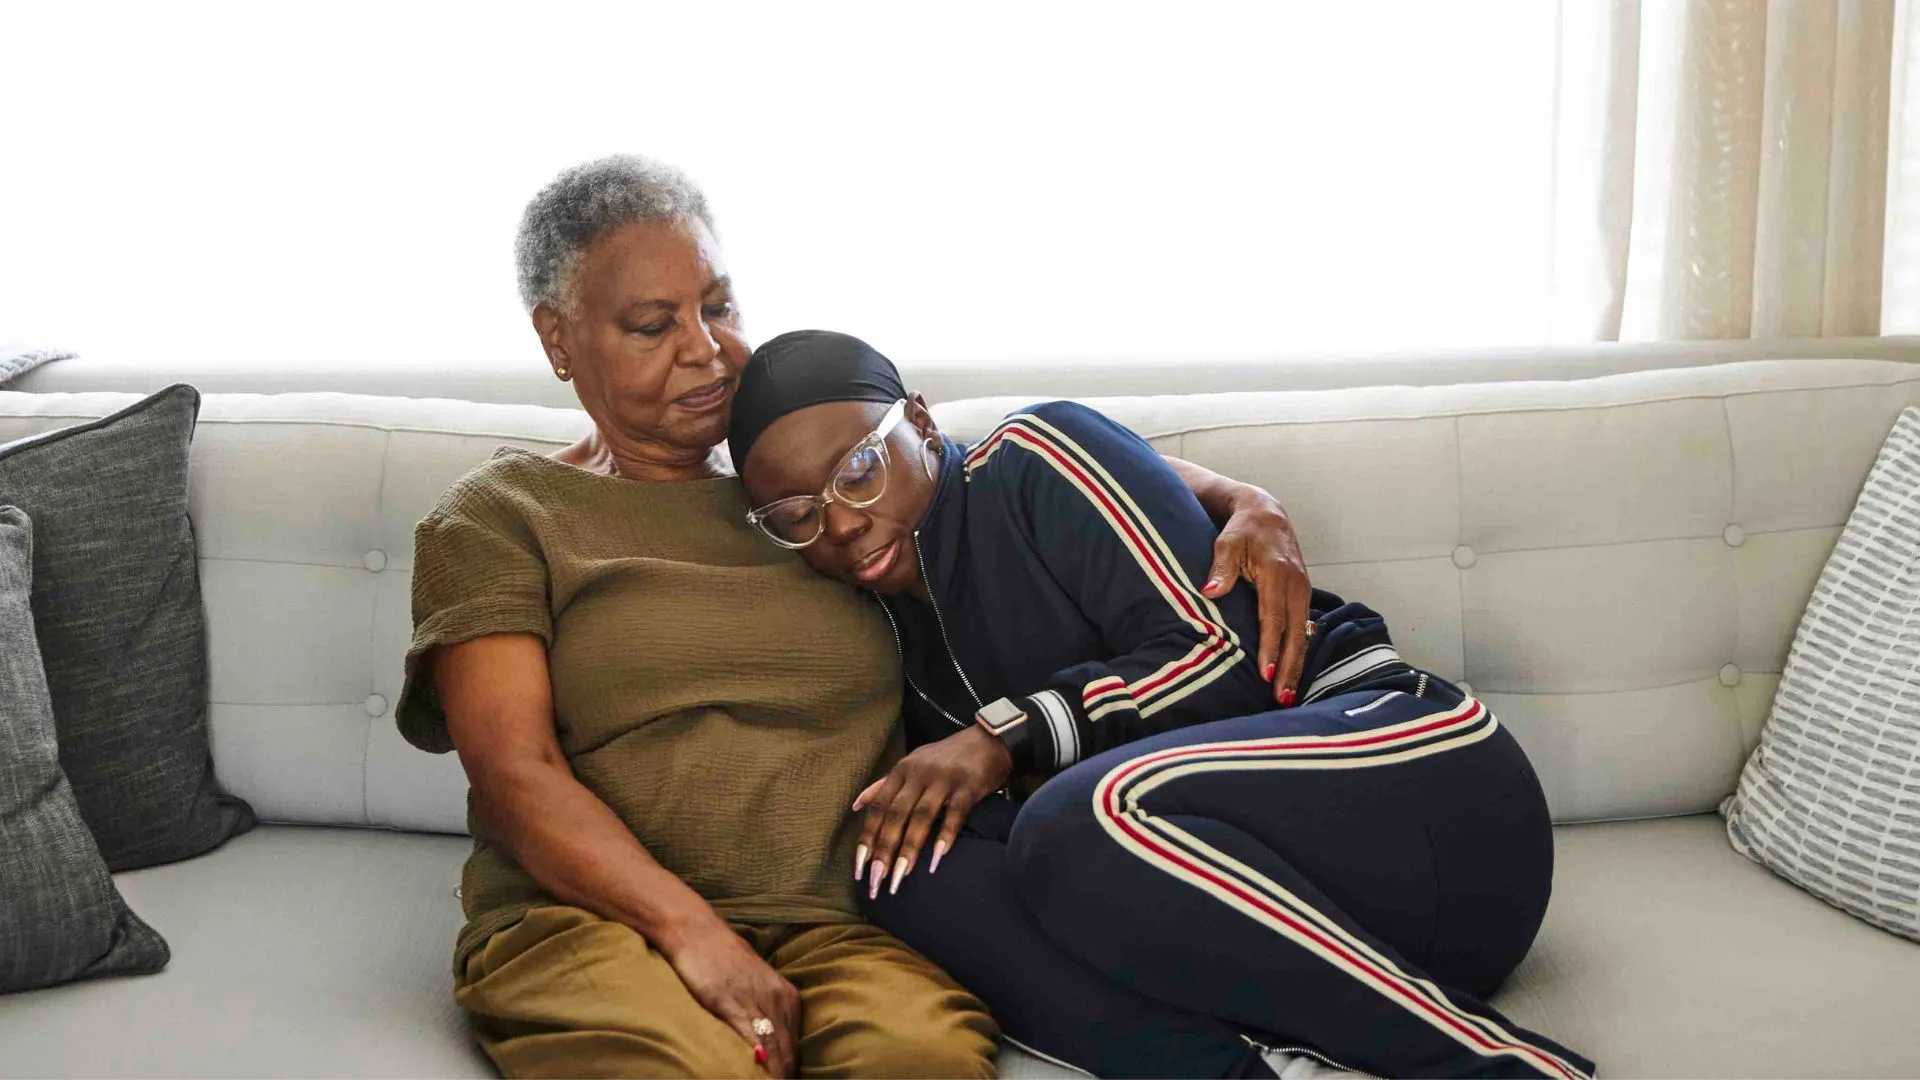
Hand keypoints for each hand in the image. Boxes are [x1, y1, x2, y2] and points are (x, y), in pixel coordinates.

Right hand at [656, 916, 801, 1076]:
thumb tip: (768, 1047)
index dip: (791, 1070)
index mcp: (788, 997)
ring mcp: (757, 1002)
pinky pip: (752, 1039)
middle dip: (786, 1075)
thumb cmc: (724, 960)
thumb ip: (766, 1014)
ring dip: (775, 1073)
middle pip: (788, 1052)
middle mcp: (779, 1000)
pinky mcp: (732, 1005)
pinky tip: (759, 1072)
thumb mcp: (755, 986)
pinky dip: (758, 1061)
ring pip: (774, 1050)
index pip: (795, 1047)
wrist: (698, 933)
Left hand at [851, 725, 1012, 897]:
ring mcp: (944, 779)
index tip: (860, 868)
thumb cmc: (947, 757)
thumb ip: (884, 785)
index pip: (878, 807)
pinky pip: (954, 813)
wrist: (989, 739)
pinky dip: (945, 836)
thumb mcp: (912, 764)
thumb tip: (856, 805)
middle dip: (884, 849)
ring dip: (909, 848)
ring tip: (900, 877)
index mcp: (902, 771)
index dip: (868, 838)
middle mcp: (919, 774)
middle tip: (877, 880)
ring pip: (921, 817)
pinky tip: (937, 859)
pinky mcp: (968, 786)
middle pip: (896, 815)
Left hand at [1202, 488, 1312, 705]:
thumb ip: (1221, 567)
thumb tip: (1210, 591)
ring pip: (1303, 634)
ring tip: (1289, 694)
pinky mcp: (1303, 594)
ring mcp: (1303, 590)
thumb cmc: (1242, 530)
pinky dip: (1300, 651)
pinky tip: (1293, 672)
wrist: (1266, 513)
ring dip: (1296, 665)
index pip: (1273, 618)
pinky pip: (1304, 628)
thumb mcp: (1227, 541)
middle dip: (1288, 667)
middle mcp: (1296, 584)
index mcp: (1277, 573)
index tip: (1264, 673)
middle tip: (1281, 697)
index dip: (1270, 647)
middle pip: (1294, 633)